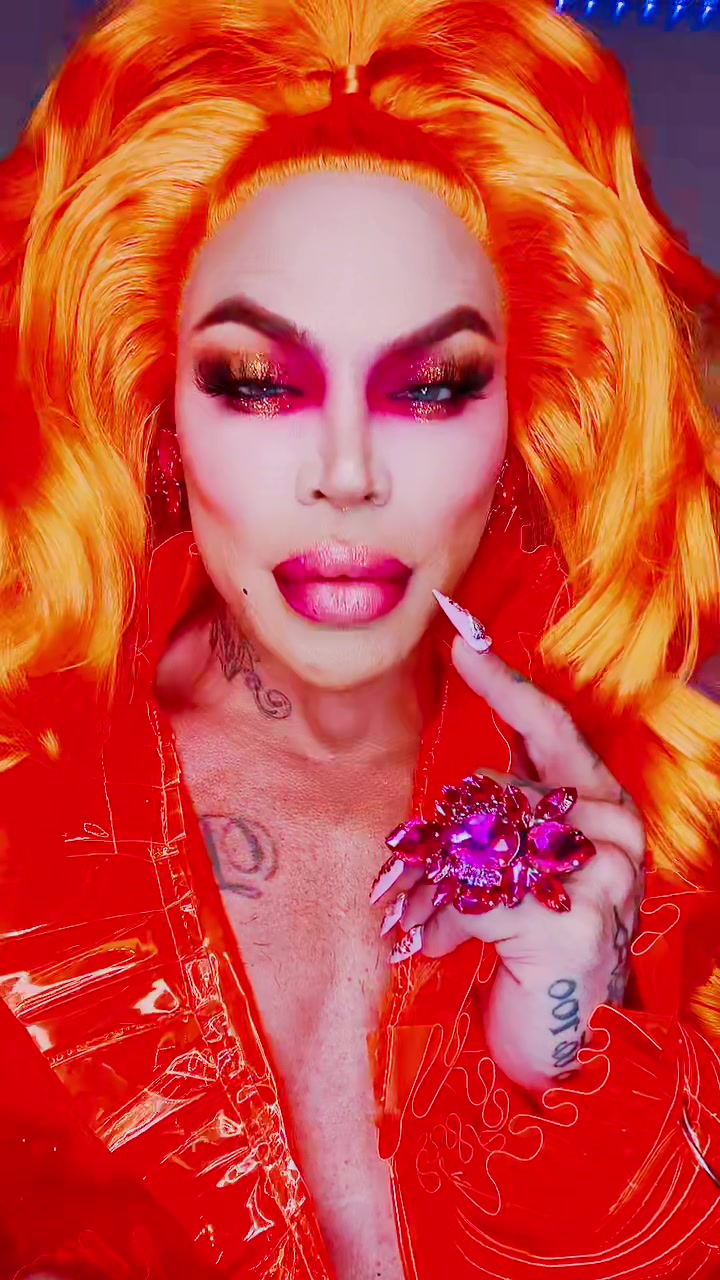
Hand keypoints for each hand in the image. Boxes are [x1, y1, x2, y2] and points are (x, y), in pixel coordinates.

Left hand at [371, 627, 645, 1092]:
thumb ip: (509, 814)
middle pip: (495, 793)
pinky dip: (442, 927)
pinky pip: (475, 897)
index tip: (459, 639)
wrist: (567, 1045)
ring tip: (424, 923)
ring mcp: (603, 878)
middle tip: (410, 881)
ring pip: (480, 842)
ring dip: (433, 888)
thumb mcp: (527, 866)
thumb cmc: (535, 945)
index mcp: (603, 806)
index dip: (503, 683)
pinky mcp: (574, 923)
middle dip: (441, 841)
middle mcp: (614, 832)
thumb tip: (456, 783)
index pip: (550, 728)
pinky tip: (441, 951)